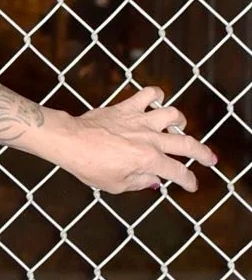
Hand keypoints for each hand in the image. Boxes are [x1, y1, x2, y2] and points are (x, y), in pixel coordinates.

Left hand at [55, 85, 217, 194]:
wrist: (70, 142)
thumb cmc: (89, 166)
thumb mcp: (116, 184)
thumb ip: (139, 182)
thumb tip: (153, 181)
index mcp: (148, 161)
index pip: (176, 172)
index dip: (188, 181)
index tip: (192, 185)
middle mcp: (149, 139)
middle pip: (186, 144)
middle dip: (202, 153)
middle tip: (209, 159)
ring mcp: (140, 121)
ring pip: (172, 115)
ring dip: (179, 121)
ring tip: (178, 127)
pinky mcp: (127, 108)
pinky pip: (148, 94)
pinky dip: (156, 95)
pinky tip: (157, 101)